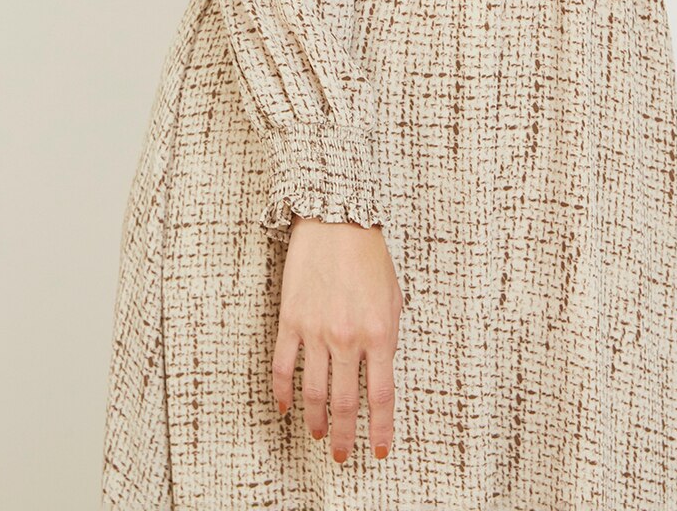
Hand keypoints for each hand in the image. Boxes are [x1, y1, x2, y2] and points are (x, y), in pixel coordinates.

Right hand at [274, 216, 401, 462]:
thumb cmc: (369, 256)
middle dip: (346, 435)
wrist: (336, 220)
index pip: (381, 396)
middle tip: (343, 455)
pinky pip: (284, 367)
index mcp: (379, 333)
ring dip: (317, 420)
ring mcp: (316, 331)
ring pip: (314, 392)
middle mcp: (347, 338)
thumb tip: (378, 371)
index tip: (381, 449)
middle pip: (346, 403)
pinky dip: (283, 393)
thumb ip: (387, 337)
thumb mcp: (393, 298)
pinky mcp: (291, 321)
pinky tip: (285, 408)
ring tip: (320, 435)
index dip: (381, 429)